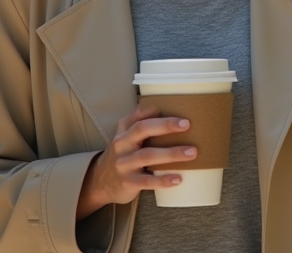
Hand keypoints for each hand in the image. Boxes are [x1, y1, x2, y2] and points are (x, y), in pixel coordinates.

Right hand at [76, 104, 196, 219]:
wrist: (100, 183)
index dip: (154, 110)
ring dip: (171, 153)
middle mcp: (122, 144)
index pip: (137, 115)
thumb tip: (167, 110)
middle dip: (166, 126)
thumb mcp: (125, 137)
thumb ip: (141, 124)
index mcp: (124, 131)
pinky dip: (163, 180)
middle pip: (142, 130)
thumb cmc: (122, 156)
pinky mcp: (128, 182)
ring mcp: (124, 164)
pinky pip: (147, 180)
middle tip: (187, 125)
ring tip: (191, 153)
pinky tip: (178, 179)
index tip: (175, 108)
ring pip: (147, 155)